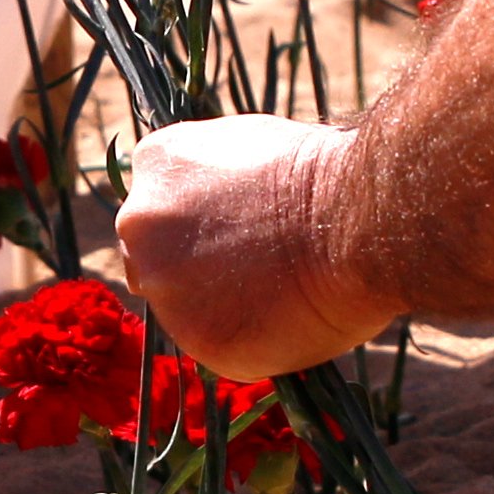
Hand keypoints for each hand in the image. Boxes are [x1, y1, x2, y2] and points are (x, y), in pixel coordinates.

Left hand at [116, 116, 386, 378]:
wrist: (354, 219)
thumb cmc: (322, 174)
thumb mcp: (248, 145)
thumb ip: (210, 179)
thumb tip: (216, 203)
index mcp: (155, 165)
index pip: (159, 208)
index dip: (201, 226)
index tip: (239, 233)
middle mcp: (140, 226)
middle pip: (157, 260)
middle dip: (197, 269)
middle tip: (257, 269)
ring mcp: (164, 288)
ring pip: (186, 311)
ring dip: (223, 308)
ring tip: (283, 290)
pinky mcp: (198, 341)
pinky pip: (221, 348)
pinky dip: (252, 342)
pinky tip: (290, 316)